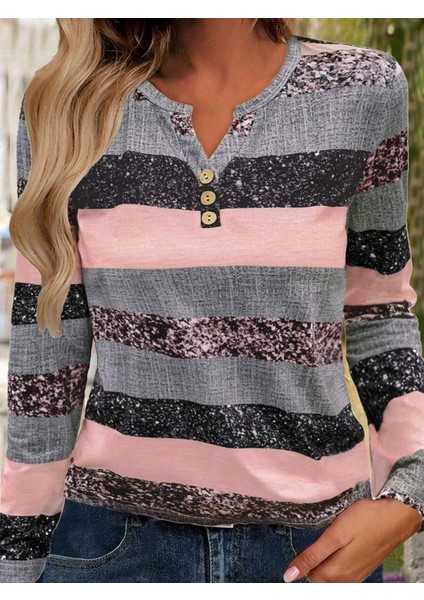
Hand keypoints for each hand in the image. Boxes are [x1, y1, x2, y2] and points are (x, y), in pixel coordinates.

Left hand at [283, 497, 421, 582]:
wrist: (395, 517)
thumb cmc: (364, 521)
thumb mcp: (334, 535)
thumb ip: (312, 556)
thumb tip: (289, 576)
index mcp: (336, 573)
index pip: (307, 575)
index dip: (305, 557)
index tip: (314, 541)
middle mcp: (345, 581)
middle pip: (318, 577)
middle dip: (316, 560)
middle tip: (325, 538)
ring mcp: (356, 577)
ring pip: (330, 575)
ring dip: (327, 560)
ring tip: (334, 540)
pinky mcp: (362, 570)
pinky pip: (342, 572)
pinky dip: (337, 561)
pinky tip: (344, 545)